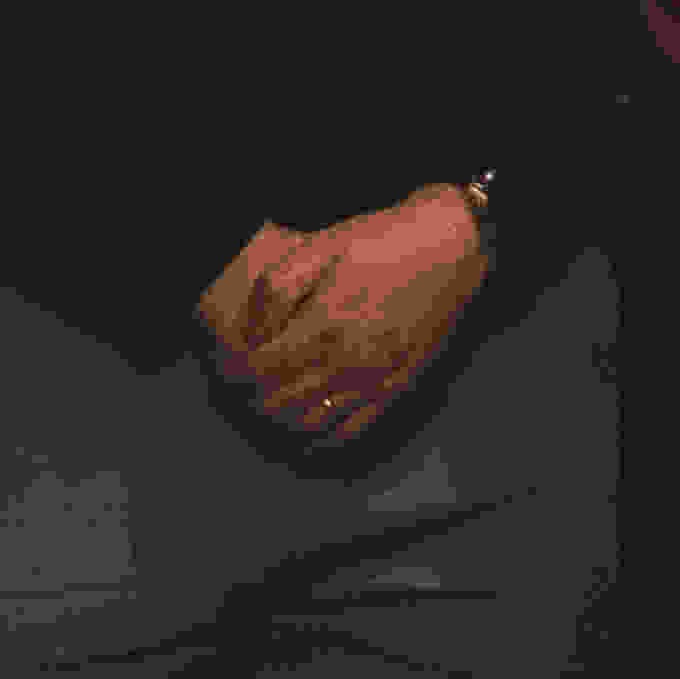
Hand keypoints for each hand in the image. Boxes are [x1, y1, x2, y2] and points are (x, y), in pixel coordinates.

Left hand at [208, 184, 494, 443]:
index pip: (260, 370)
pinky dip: (324, 438)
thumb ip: (275, 291)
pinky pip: (354, 428)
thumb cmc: (382, 240)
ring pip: (313, 422)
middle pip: (281, 402)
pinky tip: (311, 432)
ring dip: (284, 418)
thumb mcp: (320, 246)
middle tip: (245, 384)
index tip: (228, 364)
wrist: (451, 245)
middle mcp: (348, 363)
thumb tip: (252, 334)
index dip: (235, 371)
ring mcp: (375, 379)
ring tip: (272, 403)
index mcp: (323, 327)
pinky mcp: (398, 385)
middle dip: (254, 395)